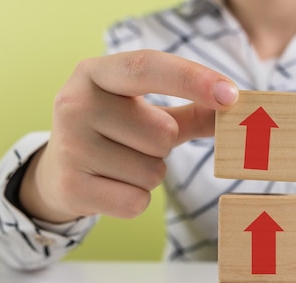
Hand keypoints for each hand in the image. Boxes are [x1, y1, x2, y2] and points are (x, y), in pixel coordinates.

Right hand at [19, 50, 237, 222]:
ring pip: (152, 172)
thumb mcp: (148, 112)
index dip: (192, 79)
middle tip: (133, 144)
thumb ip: (193, 110)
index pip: (147, 66)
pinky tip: (111, 187)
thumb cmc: (115, 134)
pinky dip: (135, 200)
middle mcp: (74, 102)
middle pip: (163, 133)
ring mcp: (68, 145)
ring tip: (119, 165)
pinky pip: (136, 202)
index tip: (231, 95)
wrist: (58, 173)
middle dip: (163, 146)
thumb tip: (238, 108)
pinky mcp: (71, 186)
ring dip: (149, 175)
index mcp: (96, 73)